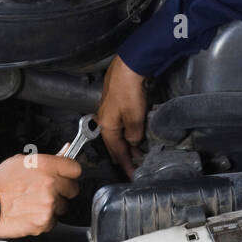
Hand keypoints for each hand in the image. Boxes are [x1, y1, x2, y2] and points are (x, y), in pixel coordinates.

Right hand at [0, 153, 81, 237]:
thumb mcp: (20, 162)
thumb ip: (45, 160)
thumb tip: (63, 154)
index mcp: (45, 165)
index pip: (75, 168)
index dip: (70, 172)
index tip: (67, 175)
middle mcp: (50, 184)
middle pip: (73, 188)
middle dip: (63, 190)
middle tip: (48, 190)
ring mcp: (48, 203)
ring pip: (63, 206)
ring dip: (53, 206)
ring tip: (35, 202)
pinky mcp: (44, 221)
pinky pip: (53, 221)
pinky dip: (44, 219)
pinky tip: (30, 213)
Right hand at [96, 55, 147, 177]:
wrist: (129, 66)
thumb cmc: (128, 90)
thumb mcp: (134, 118)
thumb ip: (134, 135)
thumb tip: (134, 142)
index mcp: (106, 126)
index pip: (116, 152)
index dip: (126, 165)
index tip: (132, 175)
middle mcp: (104, 119)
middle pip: (114, 143)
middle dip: (125, 156)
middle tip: (135, 167)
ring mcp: (109, 110)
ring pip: (118, 133)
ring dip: (127, 143)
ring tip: (137, 153)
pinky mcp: (116, 101)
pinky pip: (120, 123)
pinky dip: (128, 131)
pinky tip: (134, 133)